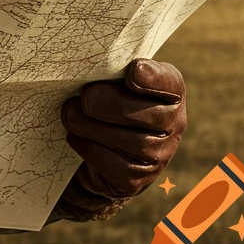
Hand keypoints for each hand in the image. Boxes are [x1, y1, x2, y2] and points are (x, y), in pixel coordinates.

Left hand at [61, 58, 186, 198]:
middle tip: (83, 98)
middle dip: (110, 104)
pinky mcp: (139, 179)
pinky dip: (91, 149)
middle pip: (150, 115)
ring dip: (93, 127)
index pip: (170, 82)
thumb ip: (110, 68)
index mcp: (170, 90)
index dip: (152, 79)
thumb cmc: (103, 96)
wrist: (95, 141)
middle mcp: (173, 124)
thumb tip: (90, 65)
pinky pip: (118, 167)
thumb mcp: (110, 77)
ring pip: (133, 143)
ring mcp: (160, 155)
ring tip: (70, 115)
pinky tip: (75, 136)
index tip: (131, 72)